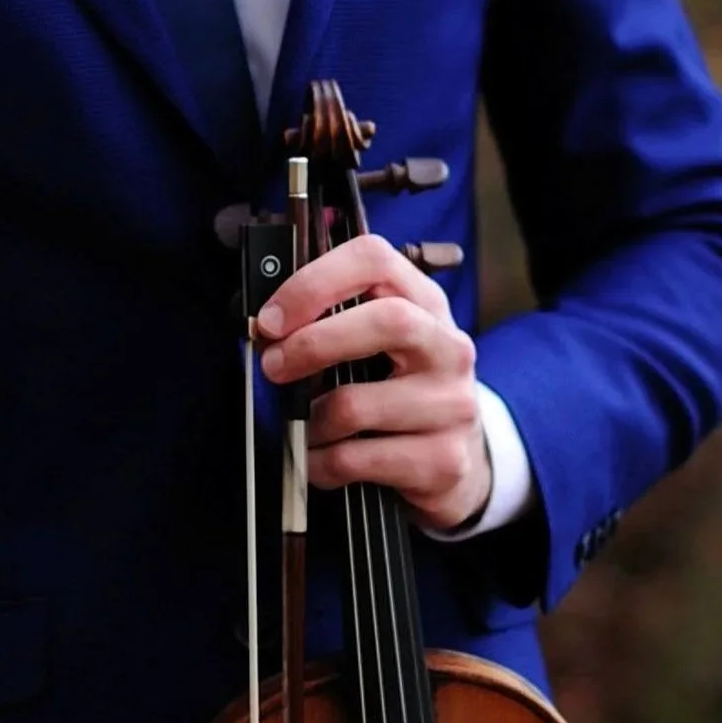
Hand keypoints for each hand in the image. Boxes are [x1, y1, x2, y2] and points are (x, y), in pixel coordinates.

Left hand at [255, 233, 491, 531]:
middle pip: (387, 321)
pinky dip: (318, 462)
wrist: (456, 460)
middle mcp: (447, 348)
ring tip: (299, 425)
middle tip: (272, 366)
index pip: (375, 260)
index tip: (272, 318)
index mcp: (425, 304)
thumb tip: (265, 325)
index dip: (314, 282)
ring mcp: (452, 405)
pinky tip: (316, 459)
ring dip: (308, 420)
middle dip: (312, 343)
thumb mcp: (380, 345)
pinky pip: (355, 459)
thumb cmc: (400, 391)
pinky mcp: (443, 460)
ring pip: (357, 405)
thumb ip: (335, 321)